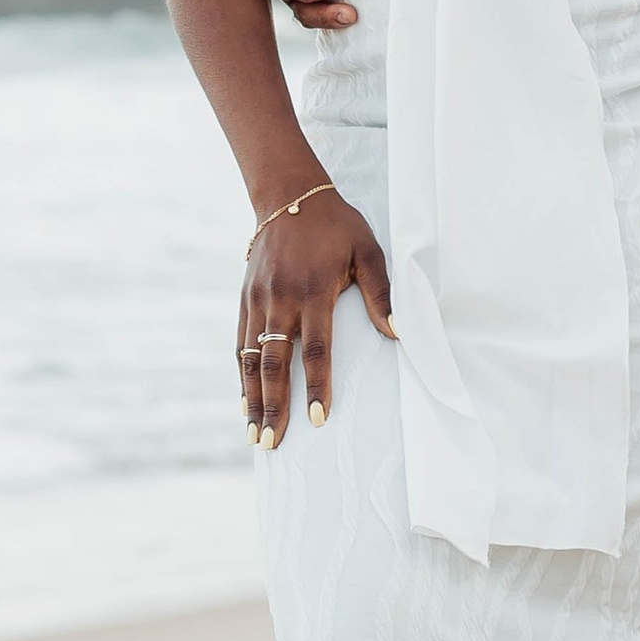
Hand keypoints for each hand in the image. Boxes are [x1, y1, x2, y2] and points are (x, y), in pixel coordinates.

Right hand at [241, 185, 393, 448]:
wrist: (288, 196)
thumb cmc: (336, 226)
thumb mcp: (367, 250)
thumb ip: (383, 292)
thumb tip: (399, 333)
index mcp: (313, 291)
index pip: (315, 348)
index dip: (316, 385)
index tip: (317, 419)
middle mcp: (280, 299)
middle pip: (274, 363)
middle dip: (273, 407)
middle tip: (271, 445)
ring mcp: (258, 300)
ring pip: (250, 359)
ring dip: (252, 400)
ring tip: (254, 436)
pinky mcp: (245, 299)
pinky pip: (239, 344)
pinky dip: (241, 376)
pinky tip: (245, 401)